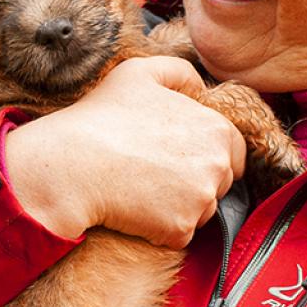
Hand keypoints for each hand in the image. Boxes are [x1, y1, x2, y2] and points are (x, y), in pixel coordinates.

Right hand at [5, 57, 246, 248]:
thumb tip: (200, 88)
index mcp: (217, 129)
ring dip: (180, 205)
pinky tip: (136, 208)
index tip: (180, 154)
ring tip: (143, 188)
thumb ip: (180, 72)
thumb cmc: (102, 117)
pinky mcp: (180, 230)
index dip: (208, 151)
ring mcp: (201, 201)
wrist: (72, 165)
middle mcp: (217, 166)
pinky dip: (162, 228)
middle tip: (155, 170)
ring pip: (201, 210)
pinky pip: (179, 233)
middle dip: (195, 179)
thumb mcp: (140, 72)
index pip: (234, 149)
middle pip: (219, 182)